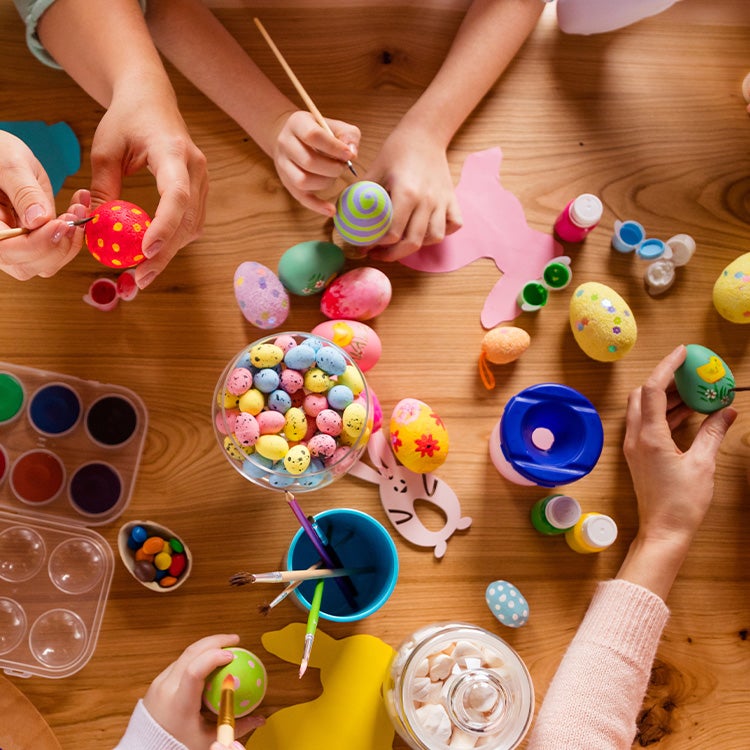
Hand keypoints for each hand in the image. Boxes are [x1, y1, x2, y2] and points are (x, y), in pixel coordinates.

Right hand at [0, 131, 90, 279]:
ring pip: (47, 263)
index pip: (8, 250)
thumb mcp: (10, 165)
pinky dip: (72, 235)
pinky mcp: (34, 242)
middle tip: (75, 214)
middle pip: (30, 265)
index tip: (60, 223)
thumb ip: (24, 192)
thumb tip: (38, 220)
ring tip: (79, 209)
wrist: (1, 155)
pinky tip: (79, 209)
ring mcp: (17, 246)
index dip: (38, 243)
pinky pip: (56, 250)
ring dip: (70, 240)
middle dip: (59, 244)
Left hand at [88, 78, 207, 288]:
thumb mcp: (105, 149)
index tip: (146, 252)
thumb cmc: (127, 118)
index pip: (176, 195)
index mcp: (173, 151)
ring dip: (170, 252)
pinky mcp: (199, 190)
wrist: (152, 99)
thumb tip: (97, 226)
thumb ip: (104, 187)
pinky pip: (191, 222)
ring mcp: (202, 180)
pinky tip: (154, 254)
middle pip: (186, 220)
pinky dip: (174, 241)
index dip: (164, 226)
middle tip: (140, 278)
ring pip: (192, 227)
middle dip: (165, 253)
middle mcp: (195, 168)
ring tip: (144, 273)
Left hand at [142, 633, 263, 749]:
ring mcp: (159, 683)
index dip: (214, 657)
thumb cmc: (175, 747)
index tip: (232, 654)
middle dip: (215, 641)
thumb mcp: (207, 740)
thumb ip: (235, 728)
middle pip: (190, 652)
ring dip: (206, 646)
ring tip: (224, 647)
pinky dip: (195, 657)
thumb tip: (260, 720)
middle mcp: (166, 688)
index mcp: (179, 704)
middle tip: (235, 640)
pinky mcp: (156, 682)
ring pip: (185, 654)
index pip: (195, 671)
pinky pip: (179, 663)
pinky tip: (208, 661)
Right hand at [272, 111, 359, 215]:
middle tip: (343, 167)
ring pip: (302, 181)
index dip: (334, 147)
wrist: (293, 137)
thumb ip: (348, 136)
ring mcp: (283, 165)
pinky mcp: (287, 182)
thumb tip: (353, 154)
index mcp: (297, 124)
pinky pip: (301, 198)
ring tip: (334, 176)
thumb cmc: (319, 131)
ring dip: (325, 182)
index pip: (313, 136)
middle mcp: (285, 144)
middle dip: (332, 168)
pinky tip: (332, 210)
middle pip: (308, 161)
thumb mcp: (334, 125)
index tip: (349, 155)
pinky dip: (317, 206)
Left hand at [365, 125, 461, 260]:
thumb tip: (343, 216)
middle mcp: (427, 200)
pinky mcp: (452, 199)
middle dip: (393, 254)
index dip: (376, 244)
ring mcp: (442, 201)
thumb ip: (360, 194)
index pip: (393, 232)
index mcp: (406, 192)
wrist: (424, 133)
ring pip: (434, 237)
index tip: (365, 245)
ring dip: (417, 245)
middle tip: (378, 253)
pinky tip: (427, 230)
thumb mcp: (375, 170)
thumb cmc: (397, 151)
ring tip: (402, 243)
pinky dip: (442, 232)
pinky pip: (453, 225)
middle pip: (412, 242)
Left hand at [623, 345, 736, 547]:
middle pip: (642, 395)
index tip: (683, 353)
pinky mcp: (639, 455)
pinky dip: (663, 413)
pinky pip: (646, 424)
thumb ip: (712, 433)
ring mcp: (634, 446)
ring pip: (643, 409)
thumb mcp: (703, 464)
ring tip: (693, 391)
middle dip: (664, 379)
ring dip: (664, 397)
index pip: (652, 389)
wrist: (663, 531)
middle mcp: (635, 437)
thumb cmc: (682, 502)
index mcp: (648, 436)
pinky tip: (686, 413)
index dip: (667, 367)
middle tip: (689, 373)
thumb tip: (726, 411)